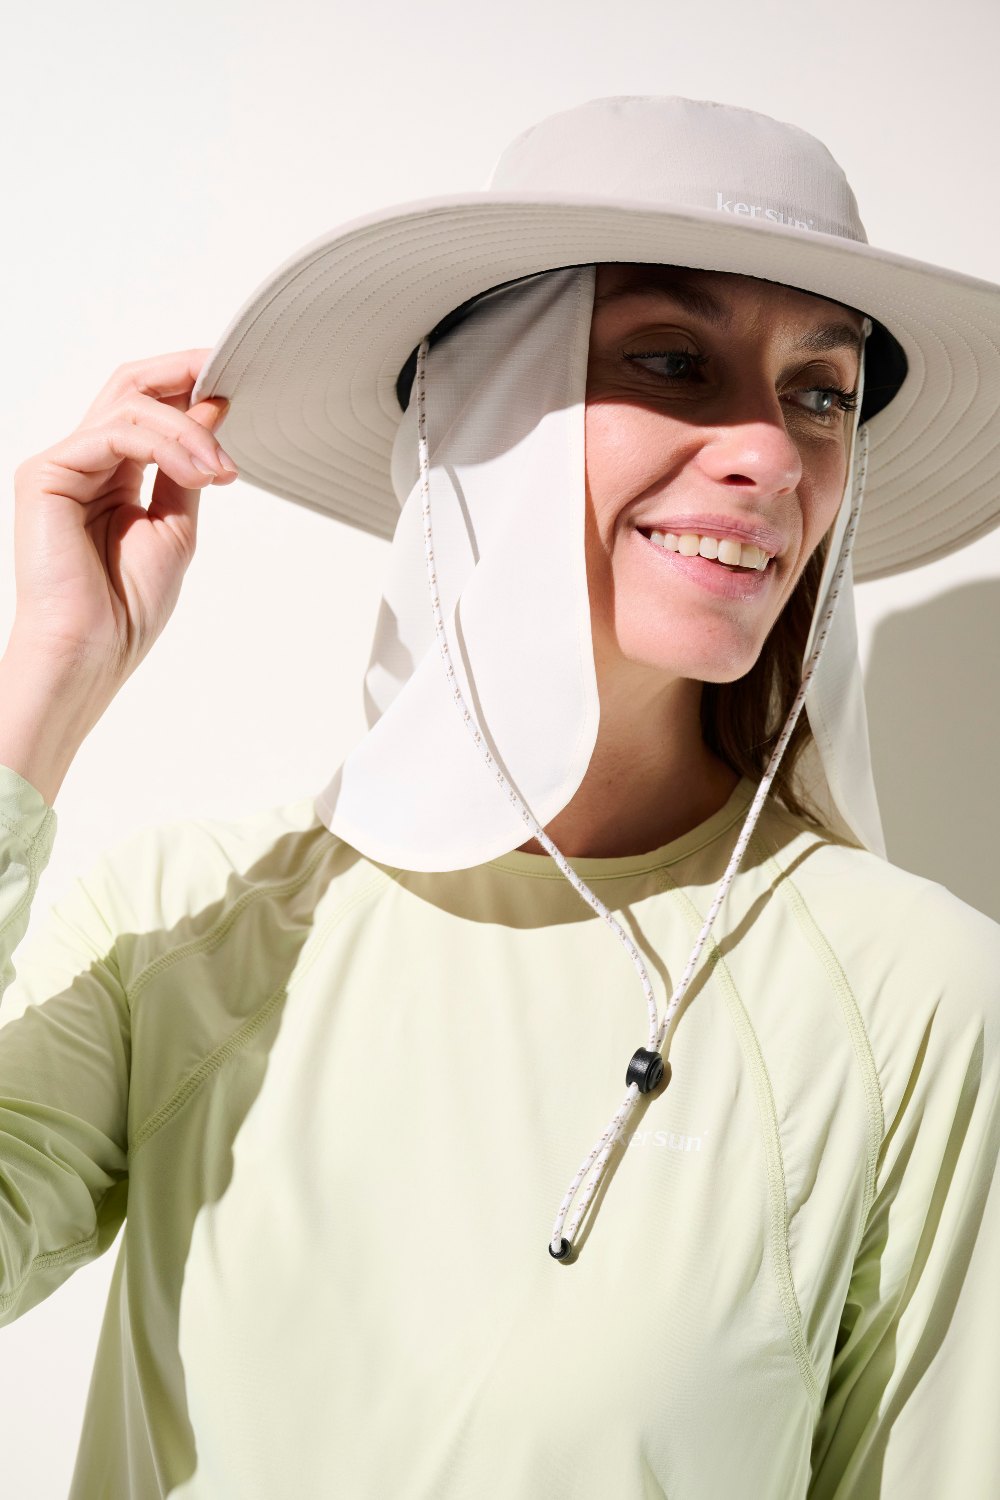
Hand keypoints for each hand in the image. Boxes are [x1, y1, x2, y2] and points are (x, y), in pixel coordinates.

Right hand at [9, 348, 236, 689]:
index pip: (148, 407)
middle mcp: (85, 461)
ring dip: (189, 431)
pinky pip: (113, 434)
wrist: (93, 650)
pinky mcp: (47, 473)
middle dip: (184, 372)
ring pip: (130, 407)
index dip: (190, 384)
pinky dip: (165, 445)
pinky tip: (198, 472)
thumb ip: (189, 467)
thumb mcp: (177, 525)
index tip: (237, 383)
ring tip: (221, 468)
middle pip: (131, 387)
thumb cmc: (127, 605)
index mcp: (114, 473)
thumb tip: (213, 409)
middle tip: (230, 376)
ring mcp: (64, 464)